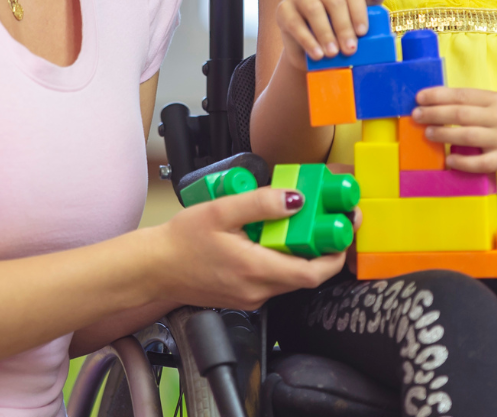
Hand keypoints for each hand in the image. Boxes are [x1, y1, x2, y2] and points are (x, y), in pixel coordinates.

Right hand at [150, 187, 344, 309]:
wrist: (154, 268)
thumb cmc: (180, 241)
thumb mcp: (220, 211)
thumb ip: (260, 204)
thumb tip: (295, 199)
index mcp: (255, 270)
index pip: (312, 273)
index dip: (334, 256)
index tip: (343, 233)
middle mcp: (257, 291)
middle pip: (304, 276)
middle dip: (321, 251)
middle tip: (328, 223)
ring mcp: (250, 297)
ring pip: (289, 279)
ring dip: (300, 255)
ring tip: (300, 226)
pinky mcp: (243, 297)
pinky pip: (272, 280)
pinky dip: (280, 261)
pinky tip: (271, 240)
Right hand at [275, 0, 387, 71]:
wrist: (314, 49)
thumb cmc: (339, 29)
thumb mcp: (357, 17)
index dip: (358, 11)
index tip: (363, 33)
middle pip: (333, 1)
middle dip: (343, 27)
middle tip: (350, 49)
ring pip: (314, 9)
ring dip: (325, 34)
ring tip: (333, 54)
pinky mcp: (283, 9)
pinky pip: (295, 23)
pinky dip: (308, 41)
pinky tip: (317, 54)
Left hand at [412, 87, 496, 173]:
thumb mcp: (493, 107)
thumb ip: (470, 105)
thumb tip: (432, 104)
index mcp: (494, 100)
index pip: (462, 95)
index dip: (438, 95)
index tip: (419, 98)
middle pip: (461, 114)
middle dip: (435, 113)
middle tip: (416, 115)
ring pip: (468, 135)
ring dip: (444, 134)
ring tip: (428, 133)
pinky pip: (480, 162)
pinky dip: (462, 162)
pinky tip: (449, 160)